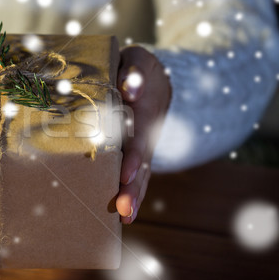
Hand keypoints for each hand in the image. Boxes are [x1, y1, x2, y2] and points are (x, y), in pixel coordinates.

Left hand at [115, 46, 170, 223]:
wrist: (155, 78)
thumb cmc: (137, 68)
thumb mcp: (137, 61)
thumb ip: (133, 71)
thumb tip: (130, 89)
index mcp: (145, 112)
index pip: (139, 137)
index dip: (133, 156)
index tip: (125, 174)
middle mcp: (147, 134)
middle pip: (142, 164)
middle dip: (134, 188)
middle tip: (124, 211)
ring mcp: (145, 146)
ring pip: (141, 175)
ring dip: (134, 196)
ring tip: (125, 219)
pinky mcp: (138, 153)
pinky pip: (136, 175)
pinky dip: (133, 193)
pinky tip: (123, 214)